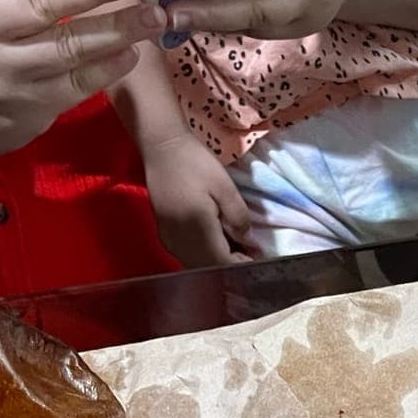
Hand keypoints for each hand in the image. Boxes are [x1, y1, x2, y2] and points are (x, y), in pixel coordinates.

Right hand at [141, 132, 252, 265]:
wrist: (161, 148)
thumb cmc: (195, 163)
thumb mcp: (226, 187)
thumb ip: (239, 217)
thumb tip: (246, 241)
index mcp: (196, 229)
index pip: (222, 263)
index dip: (241, 266)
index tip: (257, 258)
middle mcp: (179, 241)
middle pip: (209, 269)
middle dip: (230, 266)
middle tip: (249, 254)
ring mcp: (169, 240)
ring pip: (198, 266)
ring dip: (218, 262)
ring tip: (236, 248)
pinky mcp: (165, 236)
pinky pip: (188, 257)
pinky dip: (205, 256)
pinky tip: (217, 243)